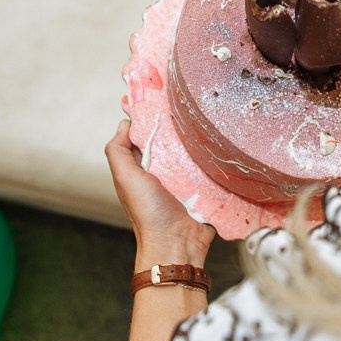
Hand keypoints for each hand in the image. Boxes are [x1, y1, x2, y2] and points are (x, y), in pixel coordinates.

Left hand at [105, 121, 214, 265]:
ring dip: (203, 143)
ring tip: (212, 124)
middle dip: (183, 126)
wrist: (177, 244)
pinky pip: (213, 170)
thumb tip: (125, 123)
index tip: (163, 96)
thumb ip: (118, 150)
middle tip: (195, 108)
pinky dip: (216, 161)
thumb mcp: (125, 178)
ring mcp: (187, 180)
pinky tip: (222, 148)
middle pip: (174, 141)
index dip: (153, 117)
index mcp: (143, 167)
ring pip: (195, 153)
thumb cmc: (148, 214)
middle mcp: (164, 171)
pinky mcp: (205, 189)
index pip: (148, 135)